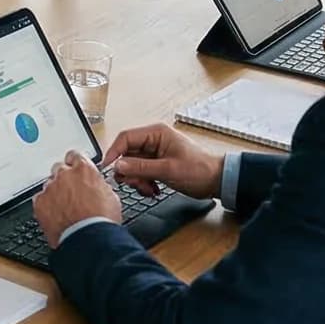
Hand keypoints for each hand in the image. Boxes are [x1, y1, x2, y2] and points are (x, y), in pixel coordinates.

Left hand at [31, 151, 124, 241]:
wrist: (88, 239)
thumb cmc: (102, 220)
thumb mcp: (111, 196)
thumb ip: (99, 184)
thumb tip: (97, 185)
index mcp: (83, 169)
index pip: (74, 155)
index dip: (75, 164)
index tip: (76, 170)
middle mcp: (64, 175)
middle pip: (59, 169)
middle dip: (64, 178)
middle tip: (71, 193)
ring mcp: (50, 188)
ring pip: (49, 184)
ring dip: (55, 193)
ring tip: (65, 208)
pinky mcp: (40, 203)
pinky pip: (40, 199)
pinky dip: (46, 205)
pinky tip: (56, 215)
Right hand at [98, 123, 222, 199]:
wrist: (216, 181)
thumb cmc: (199, 170)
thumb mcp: (168, 169)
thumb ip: (141, 167)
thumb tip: (118, 165)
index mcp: (156, 133)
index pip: (125, 138)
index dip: (113, 153)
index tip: (108, 169)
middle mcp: (153, 140)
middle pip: (127, 154)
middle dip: (129, 172)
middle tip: (135, 184)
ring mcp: (155, 153)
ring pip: (132, 166)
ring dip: (137, 180)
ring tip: (149, 189)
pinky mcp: (157, 164)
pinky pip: (141, 173)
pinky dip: (143, 183)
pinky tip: (153, 190)